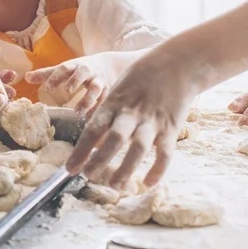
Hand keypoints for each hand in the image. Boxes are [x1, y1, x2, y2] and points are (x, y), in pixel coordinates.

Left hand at [25, 52, 121, 114]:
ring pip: (96, 88)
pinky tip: (90, 119)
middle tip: (67, 91)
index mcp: (75, 65)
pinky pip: (105, 100)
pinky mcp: (108, 90)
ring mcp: (99, 80)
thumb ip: (47, 74)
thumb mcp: (66, 68)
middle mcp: (88, 71)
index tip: (48, 88)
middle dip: (75, 80)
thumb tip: (26, 77)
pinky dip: (98, 109)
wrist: (110, 65)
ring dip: (88, 99)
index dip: (57, 76)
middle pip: (82, 72)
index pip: (65, 68)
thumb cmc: (81, 69)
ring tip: (78, 112)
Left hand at [65, 49, 197, 190]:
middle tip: (88, 177)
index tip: (70, 169)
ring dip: (125, 168)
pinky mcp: (171, 128)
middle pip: (114, 139)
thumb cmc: (142, 76)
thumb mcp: (119, 89)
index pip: (94, 129)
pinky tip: (148, 183)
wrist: (177, 63)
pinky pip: (165, 153)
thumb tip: (92, 143)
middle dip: (99, 160)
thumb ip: (107, 115)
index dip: (82, 150)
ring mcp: (153, 121)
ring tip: (114, 185)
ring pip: (138, 148)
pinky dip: (157, 169)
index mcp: (115, 103)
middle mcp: (132, 113)